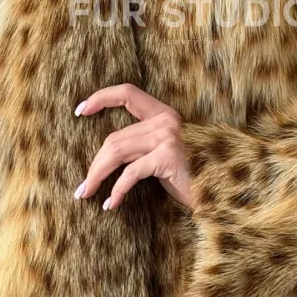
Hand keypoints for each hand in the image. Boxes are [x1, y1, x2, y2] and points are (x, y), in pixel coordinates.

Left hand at [73, 84, 191, 209]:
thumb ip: (139, 145)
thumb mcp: (161, 154)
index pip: (128, 93)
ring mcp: (167, 136)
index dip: (101, 98)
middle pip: (115, 137)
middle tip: (83, 187)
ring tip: (87, 193)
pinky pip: (131, 172)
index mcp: (163, 114)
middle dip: (95, 163)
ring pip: (117, 152)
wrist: (217, 193)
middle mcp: (166, 120)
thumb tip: (102, 156)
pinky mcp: (168, 155)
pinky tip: (111, 204)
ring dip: (98, 175)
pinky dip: (117, 190)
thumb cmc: (188, 177)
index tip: (79, 111)